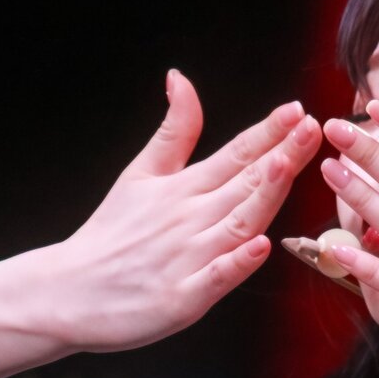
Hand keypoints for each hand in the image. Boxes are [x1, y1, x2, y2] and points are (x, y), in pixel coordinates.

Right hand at [49, 69, 321, 353]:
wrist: (67, 292)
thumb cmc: (111, 235)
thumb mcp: (139, 173)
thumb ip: (172, 130)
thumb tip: (180, 78)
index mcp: (183, 188)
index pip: (235, 154)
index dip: (267, 131)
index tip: (296, 110)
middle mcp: (188, 218)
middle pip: (244, 183)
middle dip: (281, 154)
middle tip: (311, 128)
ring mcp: (187, 259)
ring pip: (236, 224)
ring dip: (263, 196)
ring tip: (287, 167)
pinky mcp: (182, 299)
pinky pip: (215, 279)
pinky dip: (236, 263)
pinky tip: (260, 246)